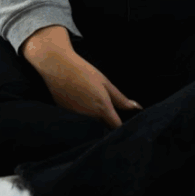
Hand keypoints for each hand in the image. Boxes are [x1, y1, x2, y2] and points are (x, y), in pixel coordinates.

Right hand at [24, 38, 139, 130]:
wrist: (57, 67)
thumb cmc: (83, 71)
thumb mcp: (105, 83)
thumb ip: (121, 99)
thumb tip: (137, 108)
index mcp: (102, 108)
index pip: (116, 127)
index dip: (122, 128)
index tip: (126, 125)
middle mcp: (89, 117)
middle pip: (103, 128)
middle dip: (108, 125)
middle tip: (109, 113)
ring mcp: (76, 118)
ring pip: (90, 126)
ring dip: (95, 122)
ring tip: (92, 107)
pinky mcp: (65, 117)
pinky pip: (78, 122)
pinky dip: (82, 118)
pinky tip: (79, 104)